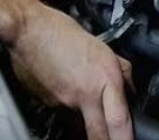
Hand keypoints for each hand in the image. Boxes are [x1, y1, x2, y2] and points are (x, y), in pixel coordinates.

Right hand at [9, 4, 133, 139]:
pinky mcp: (48, 105)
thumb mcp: (102, 47)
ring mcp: (64, 103)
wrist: (28, 30)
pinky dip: (70, 108)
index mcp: (104, 78)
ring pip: (81, 124)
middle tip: (112, 137)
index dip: (125, 138)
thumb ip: (121, 71)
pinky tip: (67, 88)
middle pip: (98, 135)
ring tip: (83, 96)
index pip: (119, 120)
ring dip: (87, 121)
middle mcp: (85, 94)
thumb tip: (131, 90)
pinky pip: (65, 114)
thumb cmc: (61, 32)